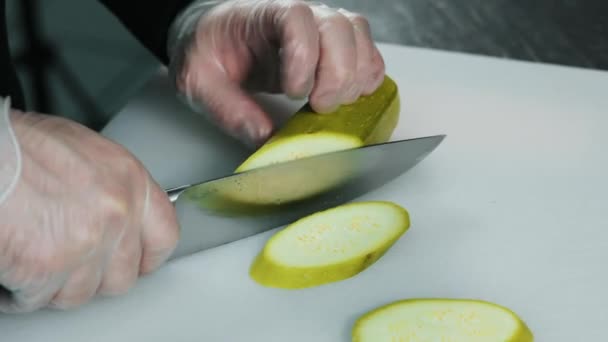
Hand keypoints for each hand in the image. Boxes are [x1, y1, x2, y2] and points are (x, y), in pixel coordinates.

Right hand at [0, 110, 178, 312]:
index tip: (138, 263)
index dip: (149, 257)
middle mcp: (117, 213)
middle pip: (122, 276)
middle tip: (73, 265)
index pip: (165, 236)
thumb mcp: (87, 154)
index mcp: (130, 181)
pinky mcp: (48, 267)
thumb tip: (120, 215)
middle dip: (96, 277)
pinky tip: (14, 269)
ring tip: (36, 260)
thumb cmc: (21, 147)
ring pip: (81, 293)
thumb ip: (113, 189)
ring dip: (56, 286)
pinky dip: (22, 292)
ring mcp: (86, 243)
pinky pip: (39, 299)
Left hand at [168, 0, 385, 146]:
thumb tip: (263, 136)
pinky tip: (350, 99)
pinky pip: (367, 52)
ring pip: (359, 36)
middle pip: (338, 27)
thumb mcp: (198, 81)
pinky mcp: (335, 47)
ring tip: (333, 106)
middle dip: (337, 74)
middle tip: (319, 107)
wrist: (217, 39)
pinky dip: (368, 78)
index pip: (296, 20)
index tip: (292, 92)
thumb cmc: (209, 52)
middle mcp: (300, 15)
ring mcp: (321, 28)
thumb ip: (226, 107)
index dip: (303, 57)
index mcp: (262, 15)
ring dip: (356, 77)